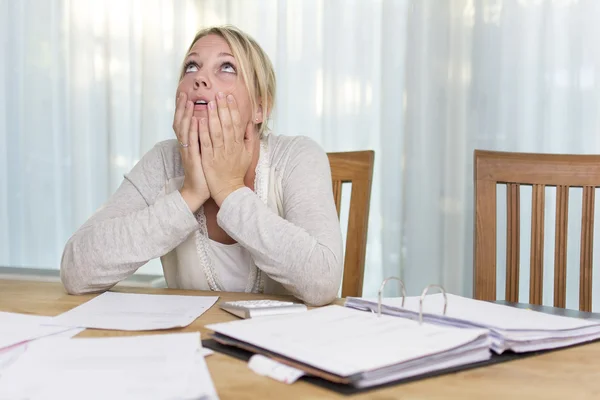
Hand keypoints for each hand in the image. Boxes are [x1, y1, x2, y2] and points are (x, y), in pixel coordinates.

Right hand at [173, 92, 209, 212]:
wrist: (199, 190)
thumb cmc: (205, 172)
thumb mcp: (204, 153)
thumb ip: (205, 140)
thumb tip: (212, 127)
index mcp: (190, 143)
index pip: (185, 122)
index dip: (185, 110)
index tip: (187, 95)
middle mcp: (186, 145)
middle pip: (181, 122)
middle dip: (182, 108)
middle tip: (184, 94)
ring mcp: (187, 151)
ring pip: (184, 130)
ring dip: (186, 115)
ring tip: (188, 102)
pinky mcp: (192, 158)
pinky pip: (191, 142)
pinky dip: (192, 130)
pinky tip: (194, 120)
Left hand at [199, 92, 254, 205]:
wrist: (229, 190)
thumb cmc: (236, 172)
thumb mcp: (248, 155)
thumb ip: (249, 138)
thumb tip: (250, 123)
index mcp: (239, 145)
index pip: (237, 123)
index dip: (233, 109)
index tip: (230, 97)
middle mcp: (230, 147)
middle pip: (227, 124)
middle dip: (223, 108)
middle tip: (219, 94)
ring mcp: (219, 153)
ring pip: (216, 132)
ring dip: (213, 117)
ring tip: (209, 103)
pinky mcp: (209, 159)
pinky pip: (206, 143)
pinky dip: (203, 132)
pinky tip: (200, 121)